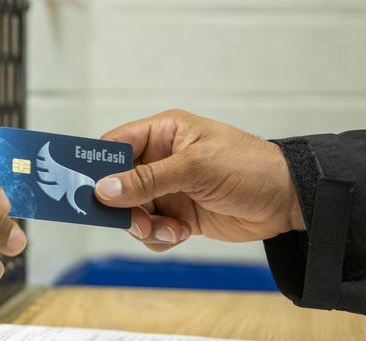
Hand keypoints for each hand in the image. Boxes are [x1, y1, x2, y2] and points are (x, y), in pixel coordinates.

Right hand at [95, 110, 304, 251]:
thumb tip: (104, 190)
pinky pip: (152, 229)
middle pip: (119, 183)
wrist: (286, 200)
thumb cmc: (246, 167)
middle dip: (123, 205)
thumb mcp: (195, 168)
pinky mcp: (178, 214)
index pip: (116, 144)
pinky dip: (160, 235)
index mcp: (163, 134)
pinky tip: (181, 232)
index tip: (83, 188)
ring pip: (133, 211)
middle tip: (135, 220)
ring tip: (167, 228)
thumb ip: (148, 180)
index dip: (97, 164)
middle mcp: (161, 160)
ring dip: (144, 224)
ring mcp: (169, 189)